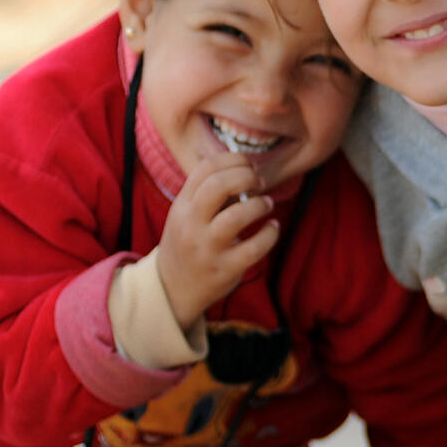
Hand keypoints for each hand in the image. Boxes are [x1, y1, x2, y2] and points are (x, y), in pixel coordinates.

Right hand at [152, 150, 277, 327]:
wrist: (174, 287)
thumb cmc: (189, 242)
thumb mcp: (187, 213)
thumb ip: (209, 191)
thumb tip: (242, 162)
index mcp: (182, 205)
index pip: (206, 169)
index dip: (234, 160)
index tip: (249, 165)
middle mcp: (191, 224)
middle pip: (218, 187)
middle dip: (246, 177)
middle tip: (259, 182)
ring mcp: (207, 248)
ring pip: (236, 217)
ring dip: (259, 205)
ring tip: (266, 204)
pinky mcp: (226, 268)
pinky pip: (254, 248)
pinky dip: (270, 234)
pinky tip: (273, 227)